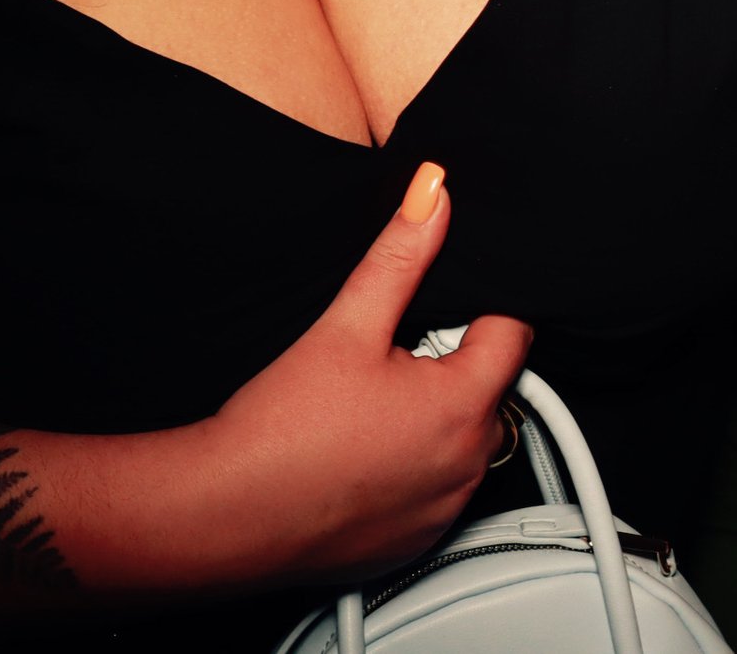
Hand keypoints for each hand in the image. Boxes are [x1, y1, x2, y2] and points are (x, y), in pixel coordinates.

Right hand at [187, 163, 531, 585]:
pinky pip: (437, 490)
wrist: (224, 516)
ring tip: (371, 406)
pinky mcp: (415, 543)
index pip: (512, 333)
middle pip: (491, 388)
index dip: (479, 308)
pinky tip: (363, 451)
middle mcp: (468, 465)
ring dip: (436, 418)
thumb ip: (400, 255)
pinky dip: (414, 467)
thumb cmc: (282, 428)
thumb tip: (434, 193)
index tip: (440, 306)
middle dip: (455, 364)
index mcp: (464, 406)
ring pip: (465, 440)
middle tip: (392, 356)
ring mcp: (444, 511)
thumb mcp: (347, 325)